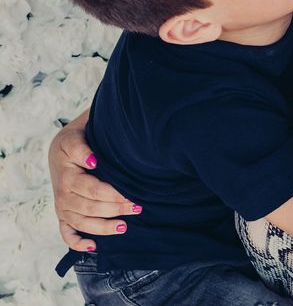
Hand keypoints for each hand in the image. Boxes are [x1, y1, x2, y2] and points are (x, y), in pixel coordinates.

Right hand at [49, 111, 138, 250]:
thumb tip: (93, 161)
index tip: (134, 195)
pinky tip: (94, 246)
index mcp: (68, 178)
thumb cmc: (74, 141)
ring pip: (83, 223)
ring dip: (104, 228)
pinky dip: (78, 243)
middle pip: (92, 209)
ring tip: (125, 227)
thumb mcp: (73, 138)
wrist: (61, 148)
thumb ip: (81, 149)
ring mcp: (62, 207)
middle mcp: (63, 196)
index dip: (115, 195)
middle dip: (117, 209)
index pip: (95, 191)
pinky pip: (66, 233)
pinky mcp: (62, 214)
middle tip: (138, 207)